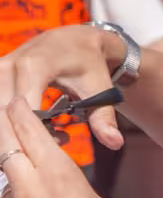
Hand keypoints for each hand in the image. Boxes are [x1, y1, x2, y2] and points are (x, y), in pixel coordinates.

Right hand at [0, 24, 123, 148]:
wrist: (78, 39)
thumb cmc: (90, 65)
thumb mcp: (100, 89)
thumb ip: (104, 118)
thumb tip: (115, 143)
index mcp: (35, 66)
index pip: (22, 110)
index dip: (30, 135)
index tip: (44, 154)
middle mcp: (10, 65)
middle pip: (2, 113)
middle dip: (17, 140)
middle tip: (37, 157)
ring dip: (9, 132)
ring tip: (34, 145)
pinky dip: (5, 122)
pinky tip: (24, 134)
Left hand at [0, 98, 147, 197]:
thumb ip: (77, 191)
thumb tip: (65, 193)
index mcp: (58, 174)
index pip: (27, 129)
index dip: (19, 112)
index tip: (15, 103)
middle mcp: (28, 190)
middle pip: (5, 150)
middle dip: (9, 140)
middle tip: (13, 134)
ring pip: (6, 187)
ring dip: (17, 186)